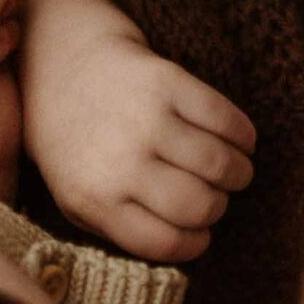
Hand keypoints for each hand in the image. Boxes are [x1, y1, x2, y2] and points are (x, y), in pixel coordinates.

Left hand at [18, 0, 255, 260]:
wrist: (59, 58)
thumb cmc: (72, 138)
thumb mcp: (73, 194)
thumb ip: (119, 226)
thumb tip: (183, 245)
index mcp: (93, 198)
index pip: (166, 243)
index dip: (195, 244)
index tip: (201, 233)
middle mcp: (119, 161)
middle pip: (199, 206)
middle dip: (218, 207)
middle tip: (214, 196)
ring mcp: (144, 119)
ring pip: (220, 165)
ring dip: (238, 173)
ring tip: (232, 170)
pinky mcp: (167, 80)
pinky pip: (226, 120)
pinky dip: (244, 137)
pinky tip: (238, 140)